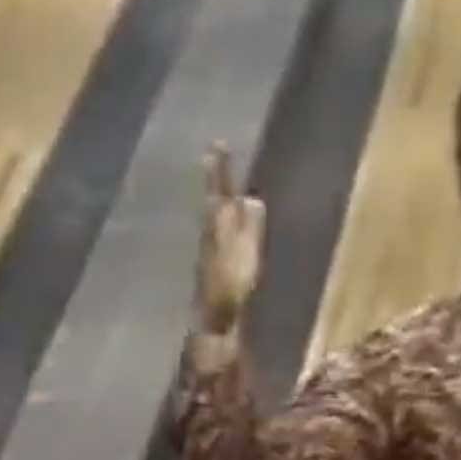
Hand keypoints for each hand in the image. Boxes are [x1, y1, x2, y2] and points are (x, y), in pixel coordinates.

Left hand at [197, 143, 264, 333]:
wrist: (213, 316)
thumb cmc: (232, 283)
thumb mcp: (246, 251)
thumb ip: (249, 224)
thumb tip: (250, 196)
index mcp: (218, 224)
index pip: (220, 189)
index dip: (220, 168)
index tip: (217, 143)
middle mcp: (210, 230)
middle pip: (213, 197)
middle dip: (215, 176)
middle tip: (215, 153)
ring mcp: (210, 246)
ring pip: (213, 212)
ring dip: (218, 194)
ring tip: (222, 180)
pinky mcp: (213, 260)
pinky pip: (218, 227)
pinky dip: (222, 215)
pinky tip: (225, 220)